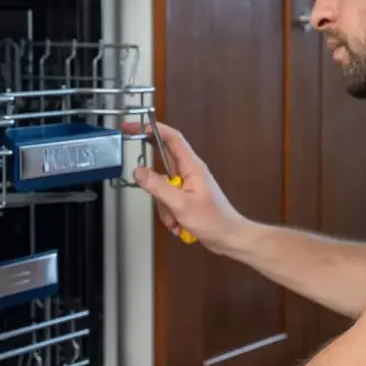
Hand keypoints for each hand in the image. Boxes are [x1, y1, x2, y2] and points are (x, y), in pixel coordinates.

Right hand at [121, 121, 248, 252]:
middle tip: (136, 167)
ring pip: (161, 186)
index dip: (154, 129)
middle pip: (163, 160)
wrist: (228, 238)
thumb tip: (139, 171)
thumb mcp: (181, 204)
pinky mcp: (184, 198)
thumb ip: (158, 186)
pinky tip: (179, 224)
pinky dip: (168, 213)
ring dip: (163, 204)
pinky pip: (166, 200)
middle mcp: (189, 172)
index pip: (172, 138)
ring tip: (175, 217)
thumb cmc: (214, 221)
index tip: (137, 127)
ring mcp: (186, 185)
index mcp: (192, 167)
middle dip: (150, 171)